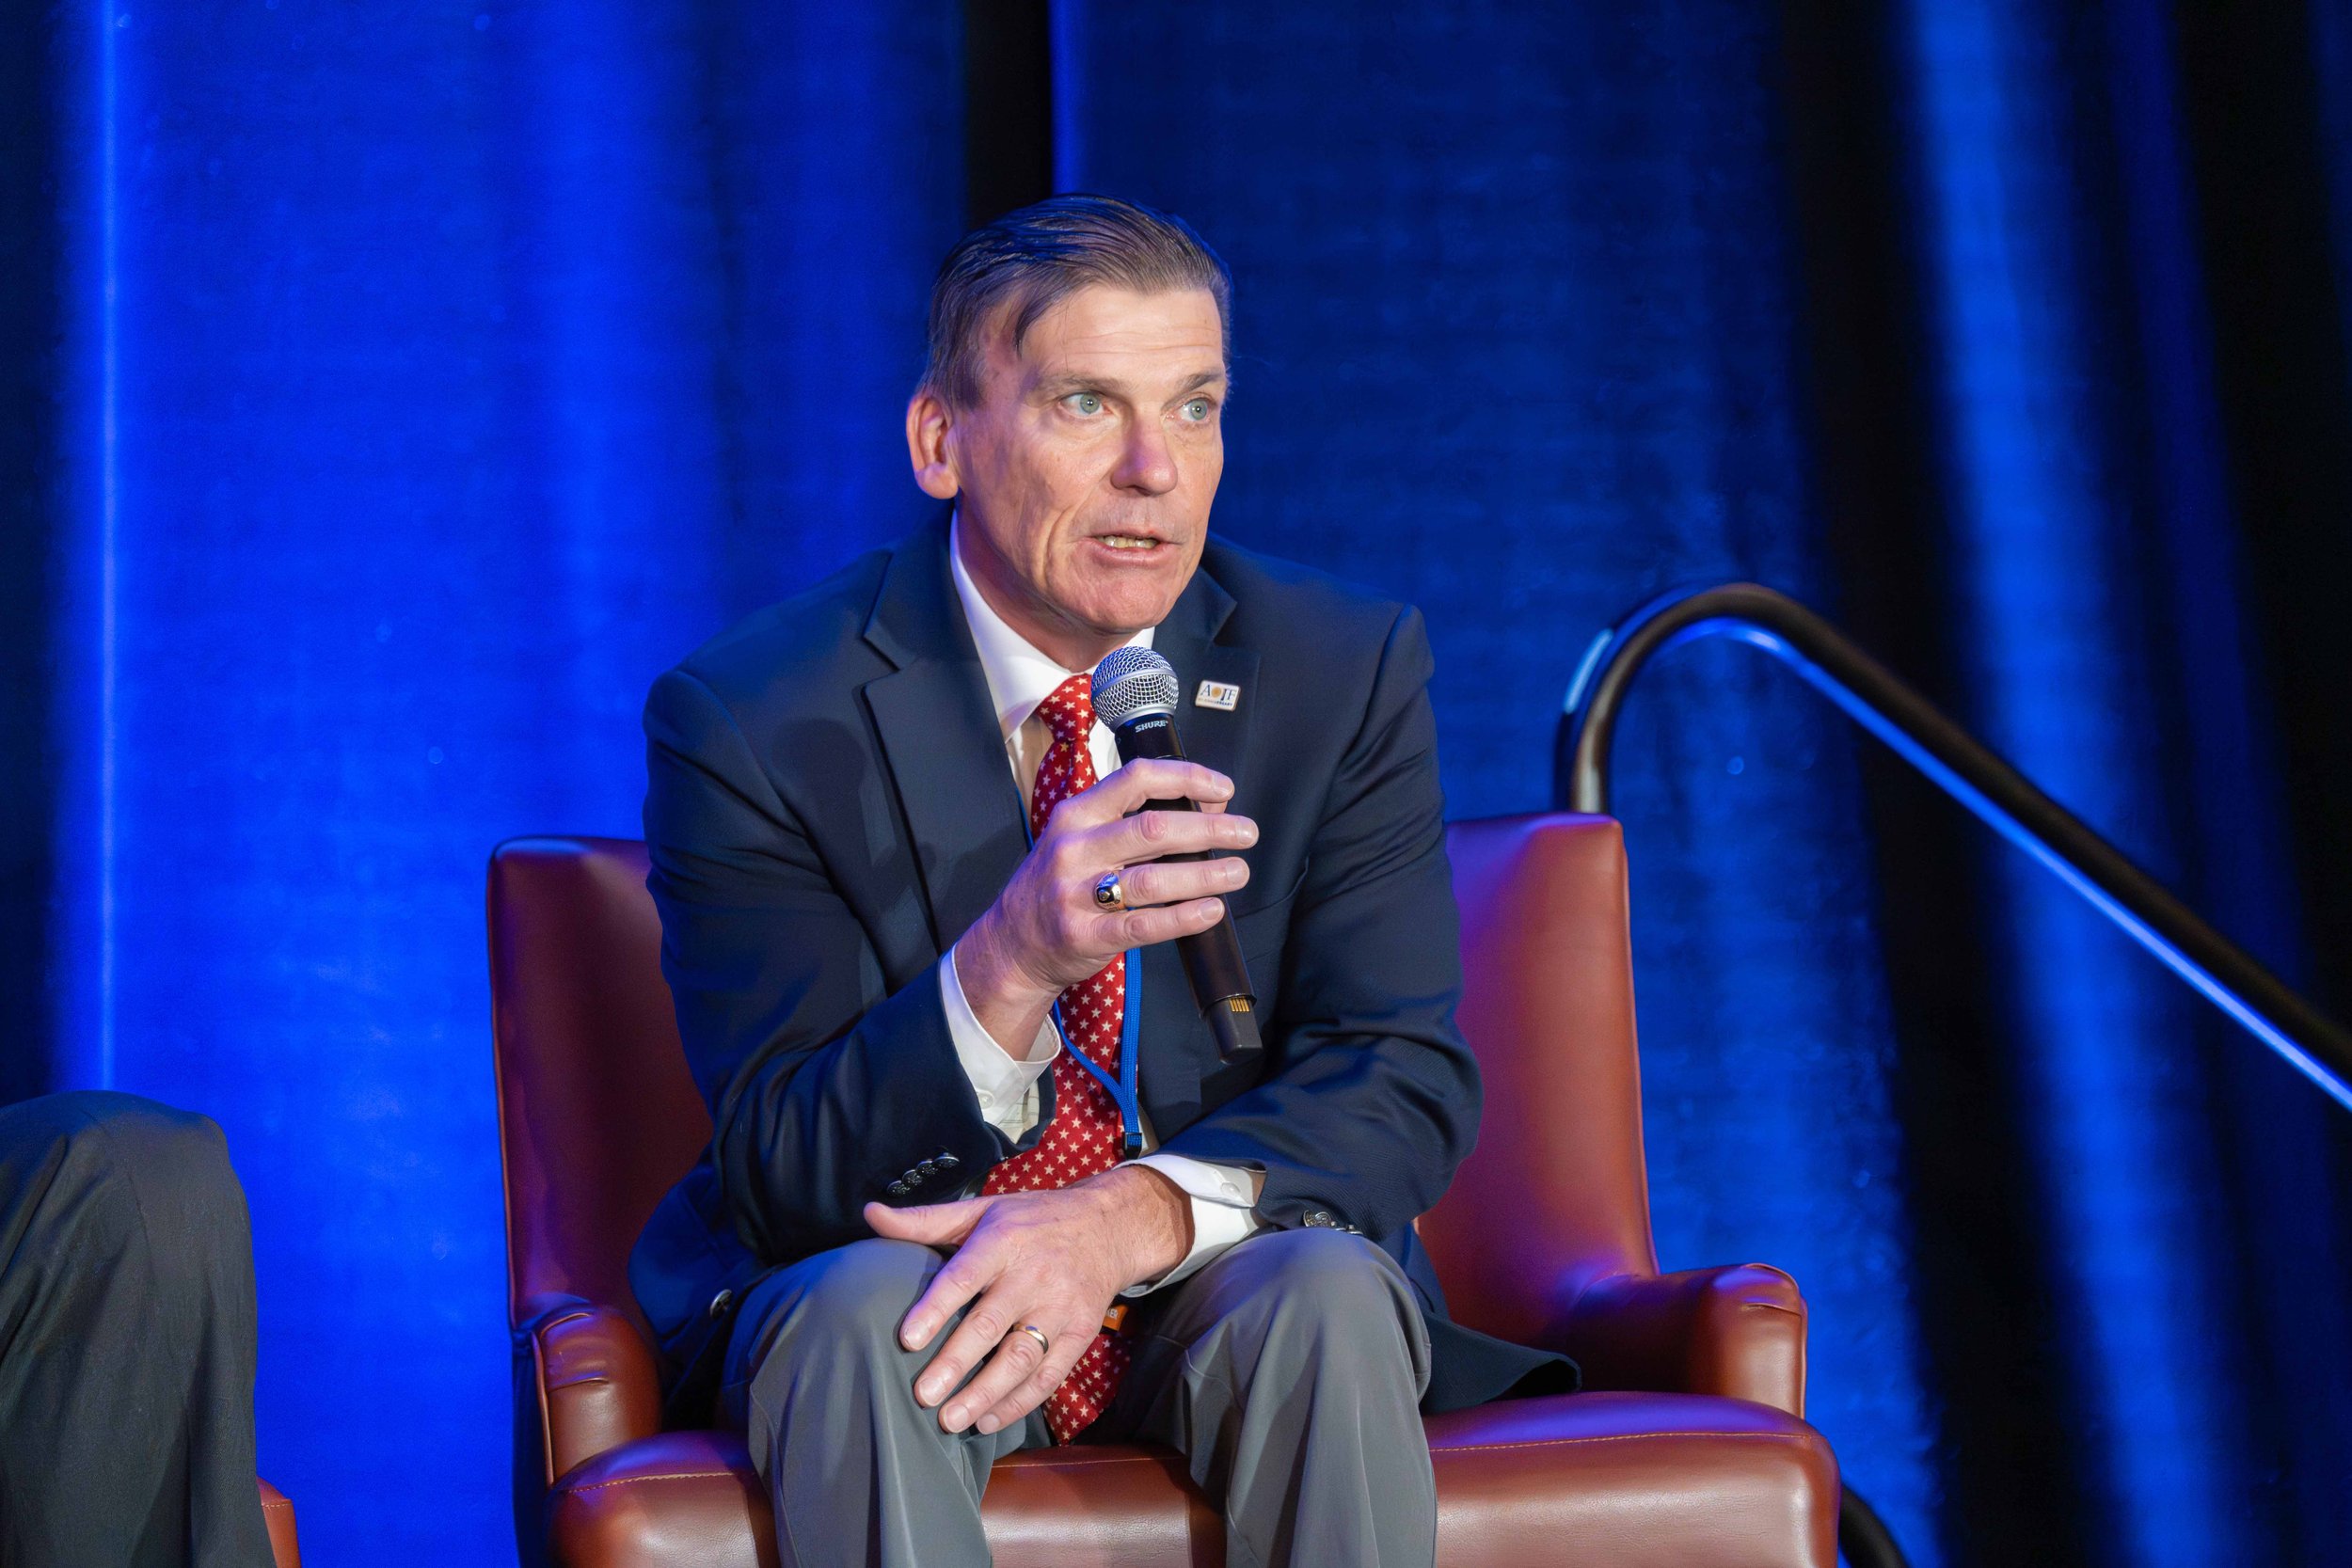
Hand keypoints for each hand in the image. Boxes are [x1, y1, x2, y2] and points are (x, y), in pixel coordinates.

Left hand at [863, 1164, 1191, 1433]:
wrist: (1107, 1227)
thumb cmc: (1030, 1220)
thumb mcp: (981, 1210)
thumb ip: (925, 1220)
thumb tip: (870, 1214)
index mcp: (1002, 1241)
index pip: (964, 1276)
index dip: (936, 1308)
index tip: (907, 1339)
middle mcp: (1033, 1275)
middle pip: (991, 1324)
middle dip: (956, 1363)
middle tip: (922, 1396)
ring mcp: (1060, 1308)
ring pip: (1021, 1357)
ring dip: (985, 1392)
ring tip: (950, 1419)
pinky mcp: (1080, 1334)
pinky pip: (1049, 1375)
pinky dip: (1019, 1402)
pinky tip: (988, 1419)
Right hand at [955, 758, 1255, 1053]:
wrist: (1013, 941)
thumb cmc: (1058, 882)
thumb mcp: (1084, 838)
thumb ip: (1136, 819)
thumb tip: (1211, 804)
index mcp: (1077, 814)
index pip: (1136, 779)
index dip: (1186, 778)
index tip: (1224, 789)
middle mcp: (1075, 848)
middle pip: (1153, 829)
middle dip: (1209, 829)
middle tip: (1246, 833)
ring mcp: (1077, 894)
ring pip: (1153, 879)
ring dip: (1205, 874)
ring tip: (1238, 872)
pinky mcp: (1086, 935)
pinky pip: (1144, 925)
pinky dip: (1184, 917)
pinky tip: (1212, 910)